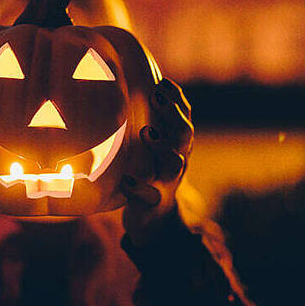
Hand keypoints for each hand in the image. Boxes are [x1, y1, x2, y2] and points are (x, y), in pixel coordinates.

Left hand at [121, 78, 193, 245]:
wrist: (155, 223)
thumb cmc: (148, 177)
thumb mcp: (151, 152)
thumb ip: (146, 126)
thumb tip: (120, 91)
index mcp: (176, 146)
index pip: (184, 116)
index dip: (176, 99)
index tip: (162, 82)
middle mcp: (176, 162)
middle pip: (184, 134)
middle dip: (172, 114)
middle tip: (156, 97)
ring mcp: (166, 183)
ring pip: (175, 164)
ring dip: (161, 146)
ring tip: (146, 132)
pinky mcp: (151, 204)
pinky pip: (148, 196)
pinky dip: (137, 187)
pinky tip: (126, 179)